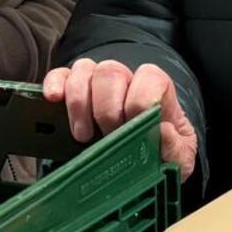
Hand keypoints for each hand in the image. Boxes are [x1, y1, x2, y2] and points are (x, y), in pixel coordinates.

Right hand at [43, 60, 198, 180]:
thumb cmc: (160, 153)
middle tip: (106, 137)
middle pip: (111, 72)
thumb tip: (162, 131)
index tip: (132, 126)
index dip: (139, 100)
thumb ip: (176, 147)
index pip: (149, 77)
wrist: (140, 161)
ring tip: (82, 135)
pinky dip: (54, 84)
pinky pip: (60, 75)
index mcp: (156, 91)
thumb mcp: (178, 158)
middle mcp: (126, 80)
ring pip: (85, 70)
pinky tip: (53, 100)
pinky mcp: (73, 90)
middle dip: (106, 109)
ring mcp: (98, 82)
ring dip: (79, 103)